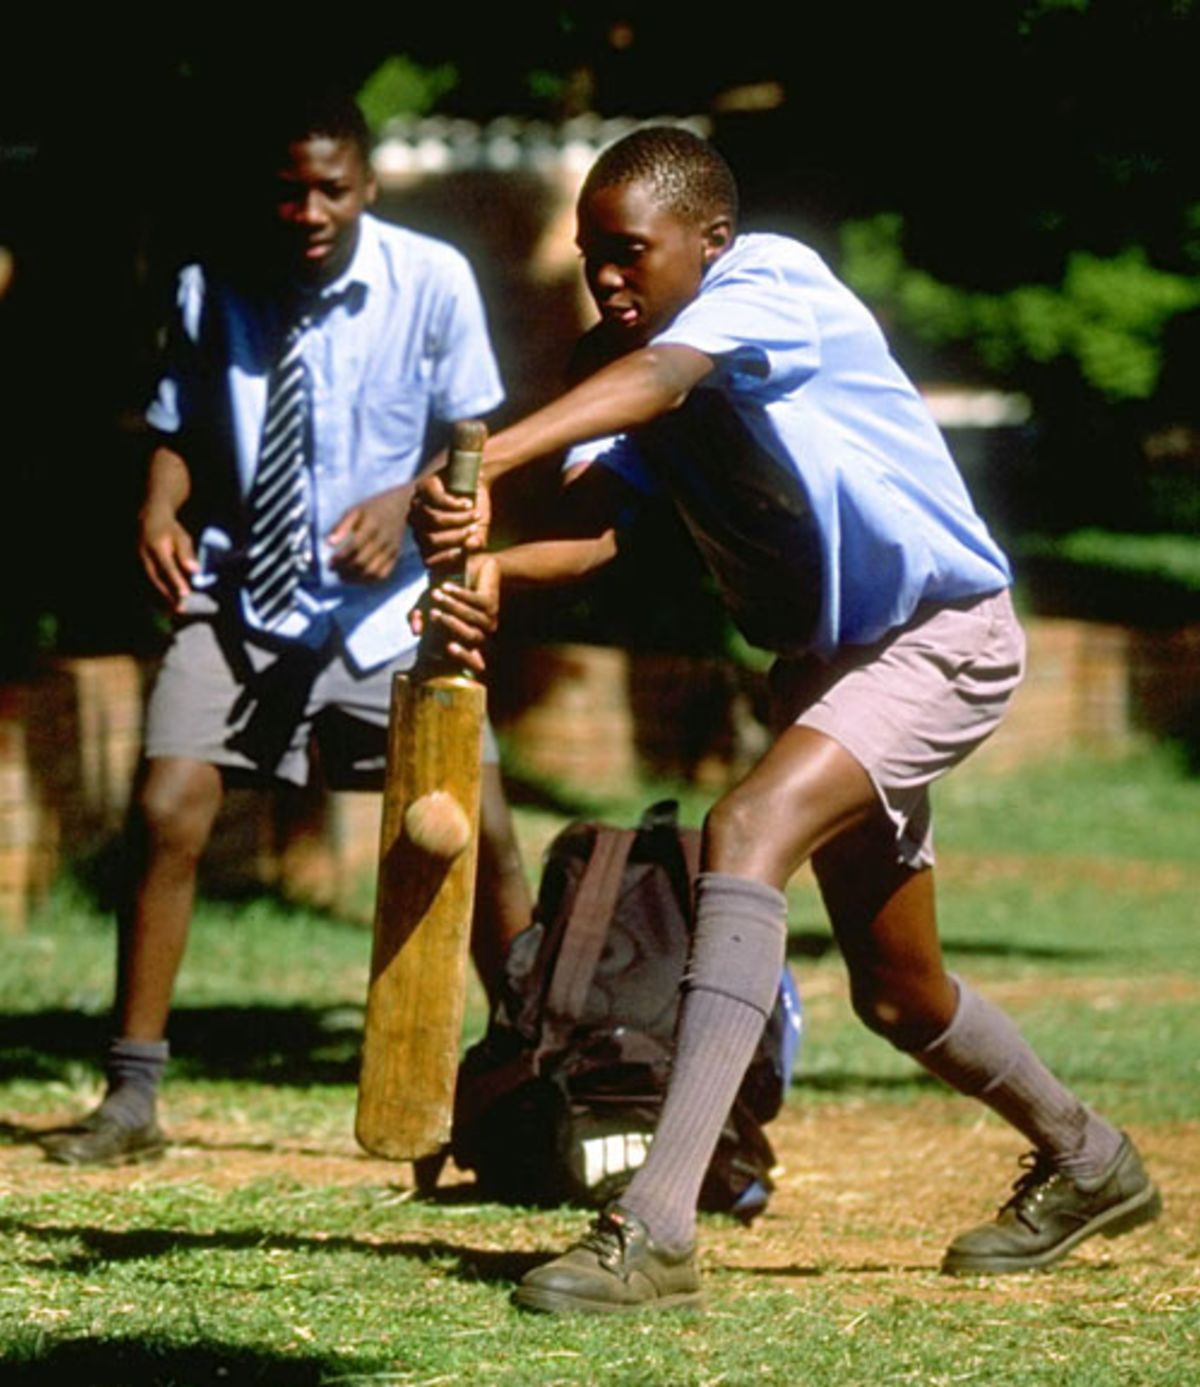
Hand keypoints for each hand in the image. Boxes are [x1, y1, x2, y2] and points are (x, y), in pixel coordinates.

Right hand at [138, 502, 197, 610]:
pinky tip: (166, 605)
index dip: (176, 581)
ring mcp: (139, 563)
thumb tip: (195, 570)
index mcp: (156, 548)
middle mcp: (145, 557)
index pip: (167, 567)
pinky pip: (147, 583)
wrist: (149, 521)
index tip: (185, 594)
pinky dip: (156, 594)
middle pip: (157, 579)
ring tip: (176, 610)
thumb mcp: (181, 537)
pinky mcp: (138, 568)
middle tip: (181, 608)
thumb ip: (186, 554)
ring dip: (162, 598)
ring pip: (151, 583)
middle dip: (169, 595)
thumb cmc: (169, 531)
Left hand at [327, 485, 409, 581]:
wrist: (401, 507)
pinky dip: (368, 581)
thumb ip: (341, 526)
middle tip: (334, 570)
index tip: (330, 563)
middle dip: (345, 570)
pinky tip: (357, 578)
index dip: (340, 558)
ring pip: (372, 572)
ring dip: (355, 578)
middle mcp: (383, 540)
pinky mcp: (396, 557)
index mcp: (372, 525)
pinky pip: (382, 575)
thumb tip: (329, 544)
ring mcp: (391, 550)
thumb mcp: (355, 510)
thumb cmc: (373, 508)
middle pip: (362, 562)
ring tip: (343, 576)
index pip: (354, 547)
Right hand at [409, 554, 498, 674]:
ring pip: (471, 617)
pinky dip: (459, 594)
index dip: (462, 657)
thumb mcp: (427, 604)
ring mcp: (489, 617)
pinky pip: (475, 600)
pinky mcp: (491, 600)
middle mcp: (482, 632)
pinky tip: (445, 586)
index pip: (471, 659)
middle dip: (450, 625)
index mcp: (467, 640)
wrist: (470, 566)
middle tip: (432, 614)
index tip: (446, 649)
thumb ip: (418, 617)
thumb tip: (415, 632)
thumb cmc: (446, 591)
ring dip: (451, 605)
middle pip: (470, 637)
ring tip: (434, 594)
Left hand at [410, 468, 490, 569]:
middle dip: (456, 536)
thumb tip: (470, 545)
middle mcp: (418, 527)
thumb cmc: (476, 516)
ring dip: (459, 518)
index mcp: (427, 546)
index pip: (428, 560)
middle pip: (430, 540)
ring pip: (433, 519)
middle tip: (475, 529)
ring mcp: (417, 506)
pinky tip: (467, 503)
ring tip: (476, 515)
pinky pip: (435, 499)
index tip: (466, 553)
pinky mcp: (423, 487)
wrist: (478, 485)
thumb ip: (473, 543)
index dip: (446, 559)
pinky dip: (454, 504)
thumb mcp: (478, 534)